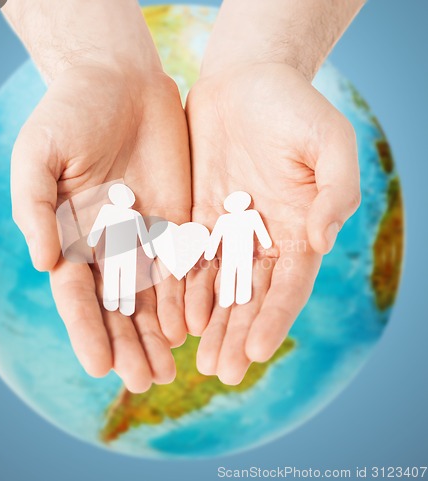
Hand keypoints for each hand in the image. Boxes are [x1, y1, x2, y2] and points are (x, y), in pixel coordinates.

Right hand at [11, 64, 190, 392]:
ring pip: (153, 295)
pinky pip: (185, 263)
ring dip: (160, 334)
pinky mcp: (177, 218)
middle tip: (144, 382)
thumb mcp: (38, 154)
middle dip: (129, 344)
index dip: (87, 330)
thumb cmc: (69, 112)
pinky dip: (188, 296)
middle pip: (118, 306)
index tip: (101, 365)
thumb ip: (36, 207)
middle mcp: (108, 243)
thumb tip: (45, 263)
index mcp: (71, 235)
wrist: (117, 81)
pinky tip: (195, 326)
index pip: (78, 295)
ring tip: (171, 370)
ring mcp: (145, 234)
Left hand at [185, 62, 359, 384]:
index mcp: (299, 227)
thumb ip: (335, 192)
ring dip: (208, 321)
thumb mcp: (330, 142)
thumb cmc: (295, 107)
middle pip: (250, 296)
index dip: (272, 319)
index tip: (255, 353)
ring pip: (217, 285)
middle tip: (221, 371)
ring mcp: (228, 228)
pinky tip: (173, 314)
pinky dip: (182, 286)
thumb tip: (321, 240)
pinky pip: (187, 257)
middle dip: (236, 333)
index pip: (287, 286)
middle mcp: (263, 236)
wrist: (249, 81)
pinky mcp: (196, 214)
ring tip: (196, 356)